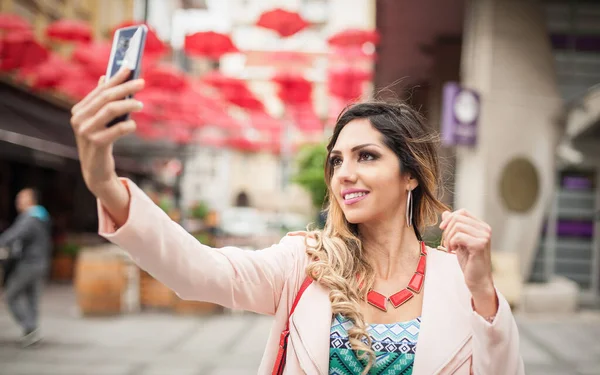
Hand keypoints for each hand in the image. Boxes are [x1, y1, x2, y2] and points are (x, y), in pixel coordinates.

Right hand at [70, 67, 143, 195]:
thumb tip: (105, 77)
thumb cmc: (100, 141)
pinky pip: (117, 129)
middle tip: (142, 82)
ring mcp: (86, 132)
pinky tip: (133, 125)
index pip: (100, 89)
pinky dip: (128, 125)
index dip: (116, 78)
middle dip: (125, 87)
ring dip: (129, 104)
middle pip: (106, 97)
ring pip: (111, 110)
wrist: (96, 170)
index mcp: (79, 110)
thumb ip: (101, 101)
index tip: (130, 67)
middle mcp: (79, 119)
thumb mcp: (98, 120)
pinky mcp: (96, 144)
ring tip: (141, 104)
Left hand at [439, 209, 497, 315]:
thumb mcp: (459, 241)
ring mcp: (484, 236)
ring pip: (457, 226)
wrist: (478, 280)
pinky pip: (458, 236)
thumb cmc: (469, 261)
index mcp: (482, 226)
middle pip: (458, 218)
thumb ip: (454, 227)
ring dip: (448, 238)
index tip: (442, 229)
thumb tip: (445, 213)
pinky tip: (453, 251)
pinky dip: (451, 243)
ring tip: (450, 248)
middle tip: (446, 243)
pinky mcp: (480, 244)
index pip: (462, 212)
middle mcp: (485, 229)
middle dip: (447, 230)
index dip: (450, 218)